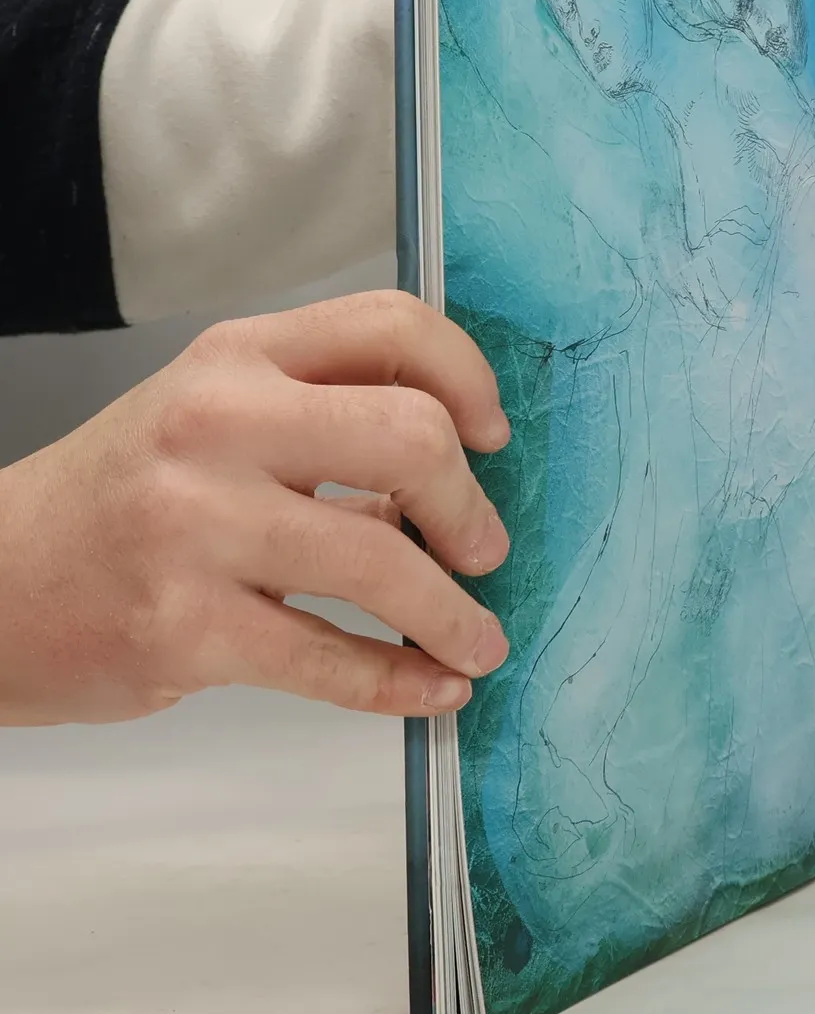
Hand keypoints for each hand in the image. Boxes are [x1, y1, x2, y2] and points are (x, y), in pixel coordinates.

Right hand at [0, 291, 513, 726]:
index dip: (469, 379)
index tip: (491, 435)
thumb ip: (325, 419)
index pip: (391, 325)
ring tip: (477, 640)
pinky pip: (329, 659)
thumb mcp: (214, 419)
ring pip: (383, 562)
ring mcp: (196, 527)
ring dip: (454, 615)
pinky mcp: (184, 627)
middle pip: (412, 436)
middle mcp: (216, 425)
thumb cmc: (123, 498)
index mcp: (237, 359)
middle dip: (469, 507)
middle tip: (482, 549)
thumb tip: (457, 472)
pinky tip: (432, 688)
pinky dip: (400, 682)